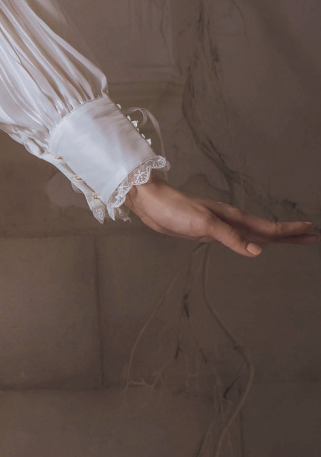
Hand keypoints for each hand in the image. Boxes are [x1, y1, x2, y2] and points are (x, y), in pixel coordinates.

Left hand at [125, 176, 317, 256]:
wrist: (151, 203)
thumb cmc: (175, 209)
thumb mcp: (203, 224)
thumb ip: (230, 238)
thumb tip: (257, 252)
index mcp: (234, 218)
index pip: (269, 228)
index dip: (290, 232)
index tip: (312, 231)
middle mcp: (231, 221)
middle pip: (268, 230)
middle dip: (290, 235)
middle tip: (313, 237)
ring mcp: (222, 226)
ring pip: (255, 233)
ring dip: (274, 237)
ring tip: (291, 240)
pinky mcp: (210, 231)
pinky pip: (240, 237)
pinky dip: (252, 241)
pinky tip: (253, 245)